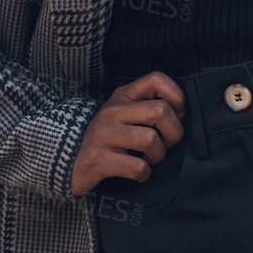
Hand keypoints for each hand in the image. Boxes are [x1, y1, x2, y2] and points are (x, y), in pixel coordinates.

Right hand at [70, 71, 187, 196]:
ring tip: (148, 159)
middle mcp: (112, 110)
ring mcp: (103, 134)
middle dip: (174, 134)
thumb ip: (150, 108)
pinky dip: (144, 174)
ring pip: (151, 139)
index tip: (177, 115)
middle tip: (166, 145)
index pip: (156, 79)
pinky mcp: (98, 159)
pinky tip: (137, 173)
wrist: (68, 162)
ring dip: (158, 156)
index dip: (177, 97)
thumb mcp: (125, 115)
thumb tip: (184, 112)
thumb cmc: (109, 139)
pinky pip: (138, 167)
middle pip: (161, 111)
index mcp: (123, 95)